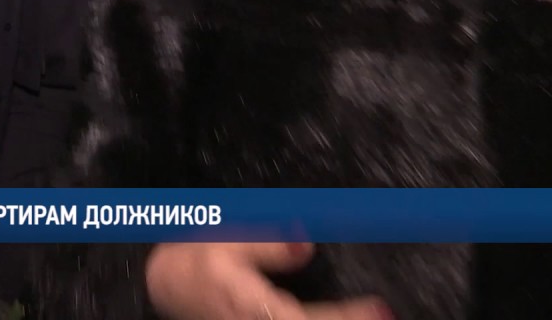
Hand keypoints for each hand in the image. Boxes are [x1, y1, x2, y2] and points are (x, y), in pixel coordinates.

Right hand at [145, 242, 391, 319]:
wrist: (165, 285)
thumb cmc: (195, 261)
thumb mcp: (225, 241)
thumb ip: (265, 243)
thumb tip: (304, 245)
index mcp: (249, 305)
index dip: (344, 318)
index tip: (378, 310)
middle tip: (386, 316)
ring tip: (376, 316)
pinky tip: (345, 316)